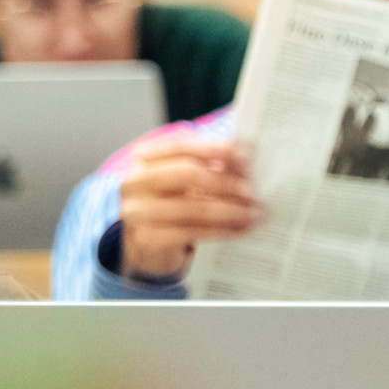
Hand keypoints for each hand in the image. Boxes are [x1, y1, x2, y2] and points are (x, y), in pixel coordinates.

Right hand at [117, 138, 259, 280]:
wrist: (147, 244)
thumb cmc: (169, 202)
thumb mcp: (181, 178)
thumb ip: (204, 162)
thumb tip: (244, 153)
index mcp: (143, 156)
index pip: (183, 145)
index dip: (216, 149)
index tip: (245, 157)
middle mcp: (134, 181)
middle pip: (188, 174)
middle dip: (225, 182)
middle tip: (252, 191)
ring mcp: (137, 212)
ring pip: (194, 207)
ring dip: (231, 210)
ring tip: (253, 213)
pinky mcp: (147, 239)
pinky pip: (194, 232)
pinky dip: (223, 230)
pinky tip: (241, 229)